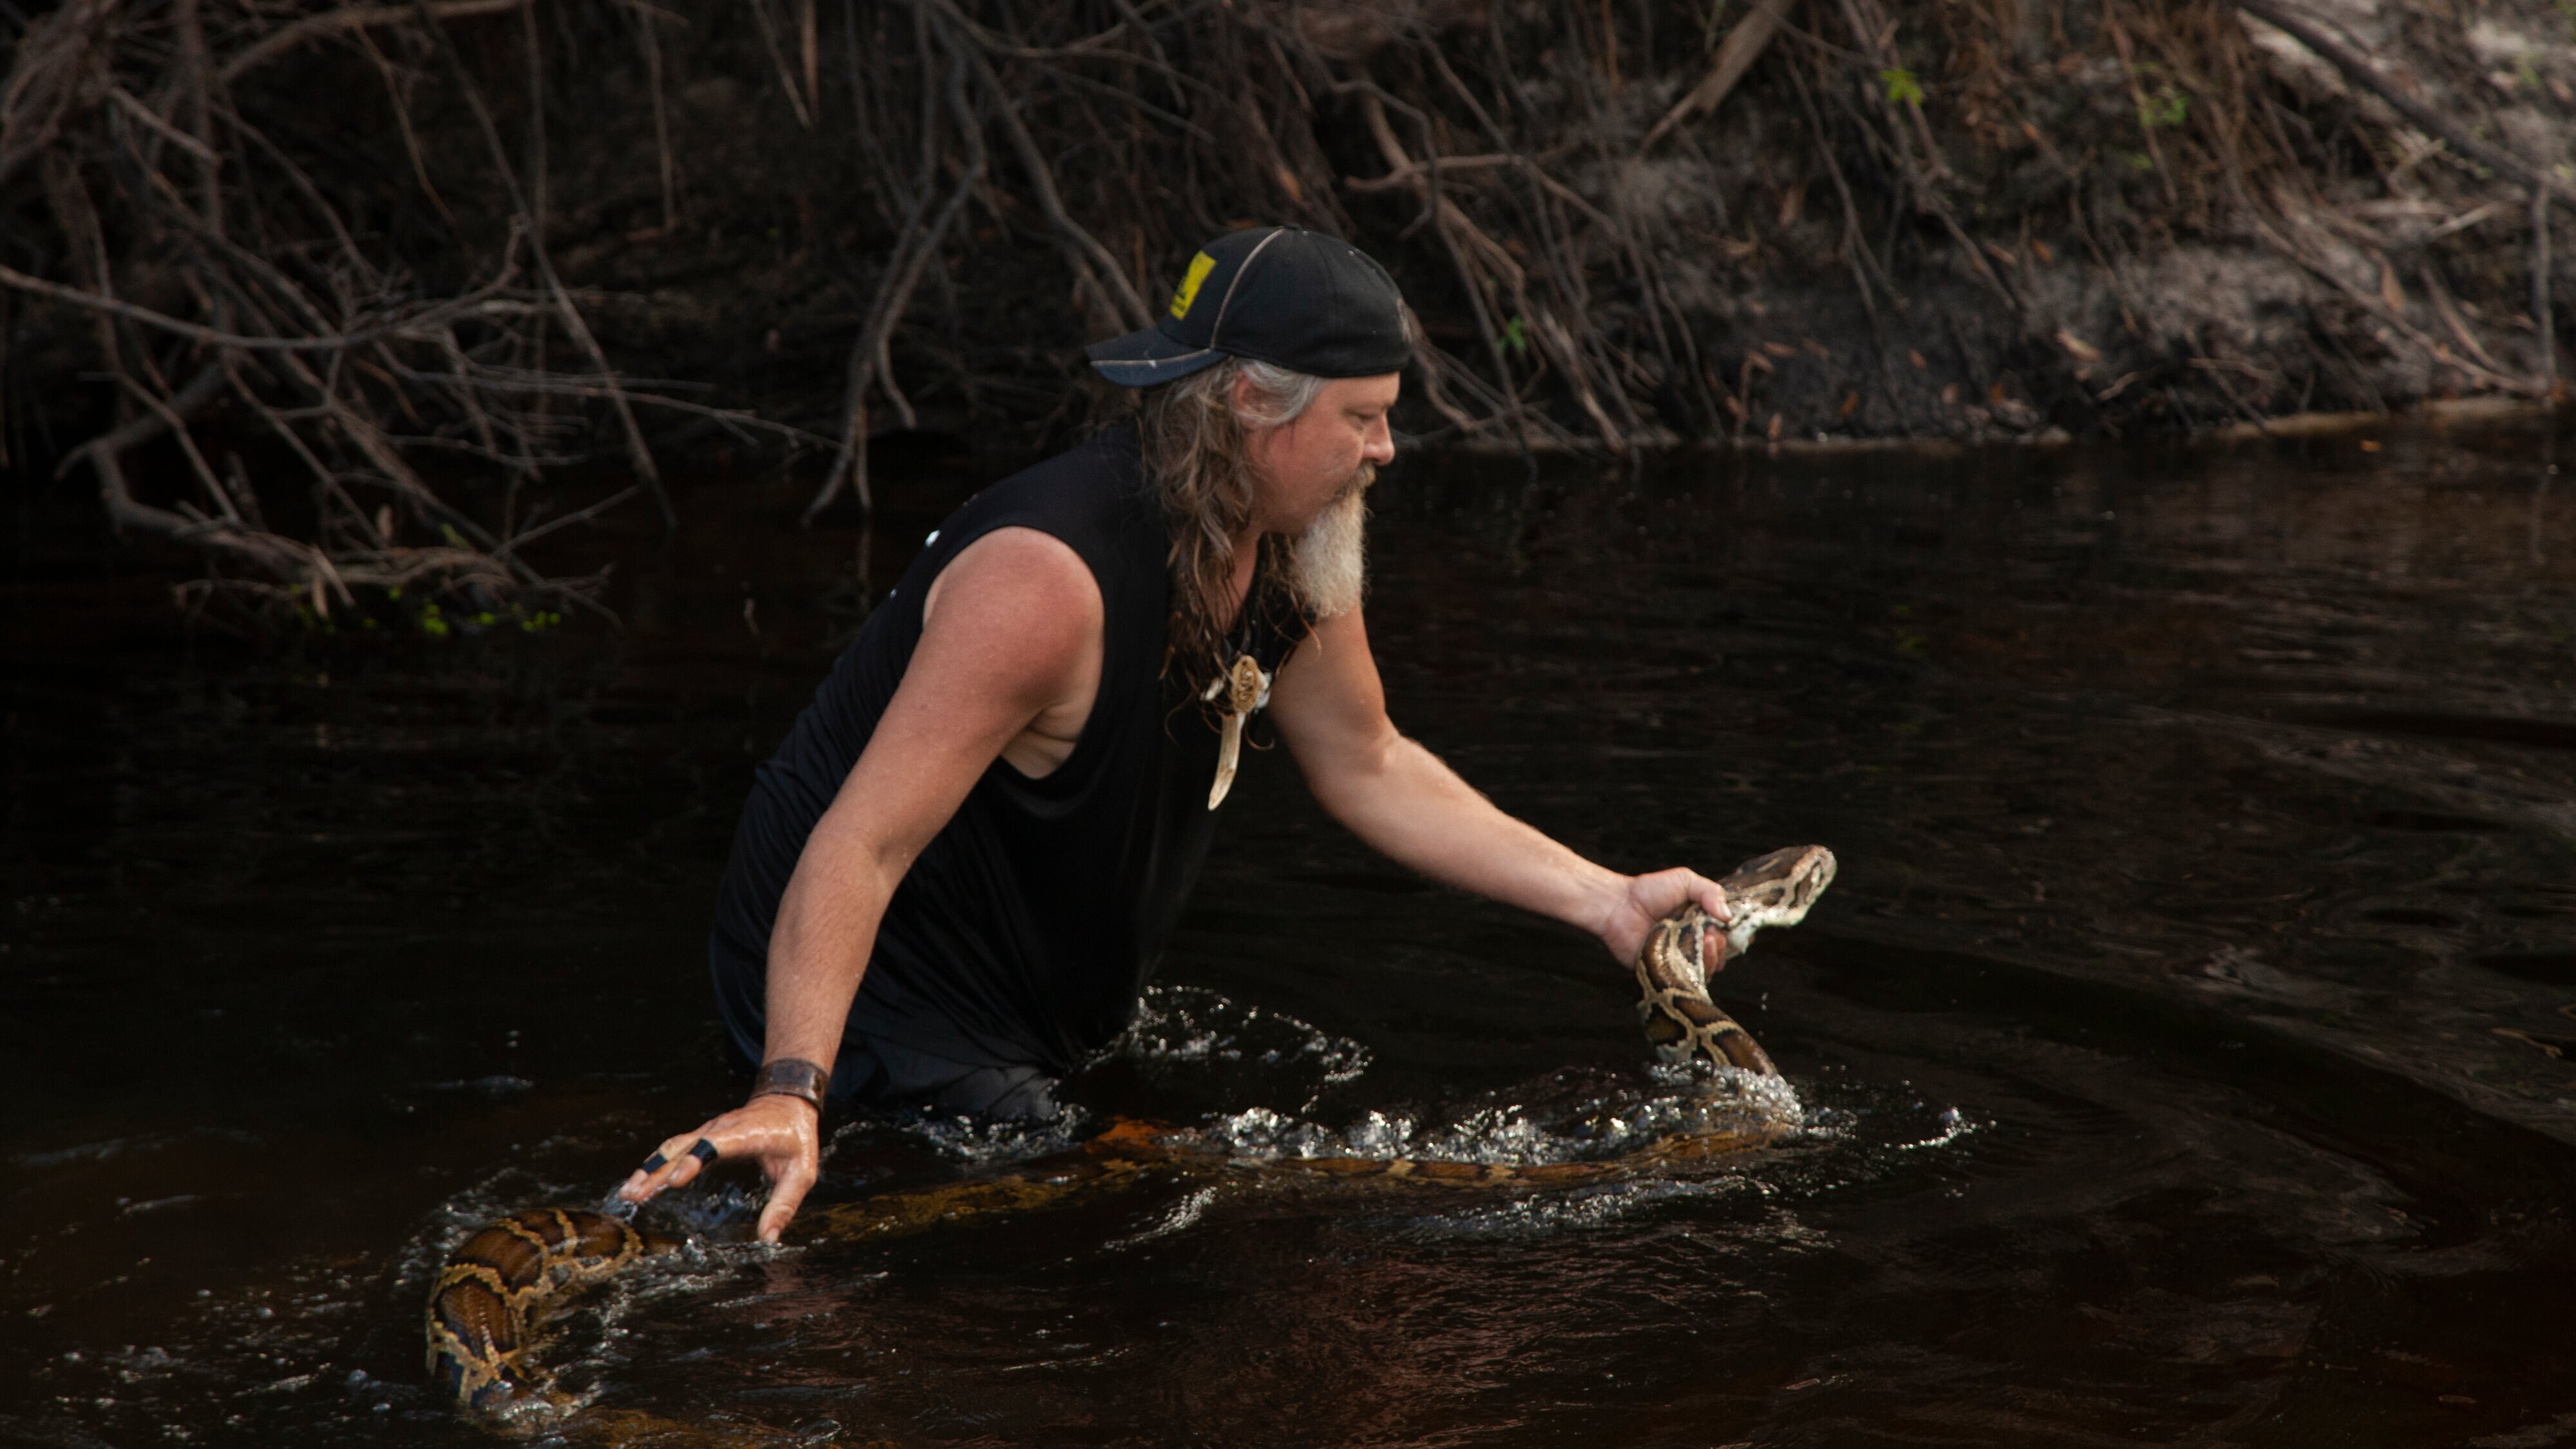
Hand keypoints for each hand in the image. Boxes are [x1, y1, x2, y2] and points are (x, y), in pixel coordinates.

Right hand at [618, 1093, 819, 1243]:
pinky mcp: (702, 1135)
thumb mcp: (802, 1173)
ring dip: (650, 1168)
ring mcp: (710, 1129)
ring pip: (674, 1146)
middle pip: (686, 1147)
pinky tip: (638, 1182)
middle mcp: (723, 1128)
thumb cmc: (797, 1139)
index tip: (674, 1180)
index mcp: (749, 1134)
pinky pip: (675, 1148)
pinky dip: (654, 1164)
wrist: (788, 1102)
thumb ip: (784, 1205)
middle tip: (635, 1196)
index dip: (695, 1160)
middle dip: (659, 1171)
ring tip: (628, 1193)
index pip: (717, 1144)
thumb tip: (768, 1239)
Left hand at [1595, 866, 1730, 965]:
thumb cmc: (1650, 891)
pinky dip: (1690, 975)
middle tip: (1709, 936)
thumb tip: (1728, 915)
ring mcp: (1679, 961)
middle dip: (1719, 948)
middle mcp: (1691, 945)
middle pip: (1718, 957)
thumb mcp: (1685, 881)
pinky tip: (1688, 961)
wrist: (1619, 906)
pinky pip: (1683, 982)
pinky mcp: (1665, 974)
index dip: (1728, 935)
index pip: (1724, 937)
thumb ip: (1710, 892)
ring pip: (1705, 971)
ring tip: (1703, 943)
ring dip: (1709, 960)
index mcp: (1700, 925)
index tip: (1724, 927)